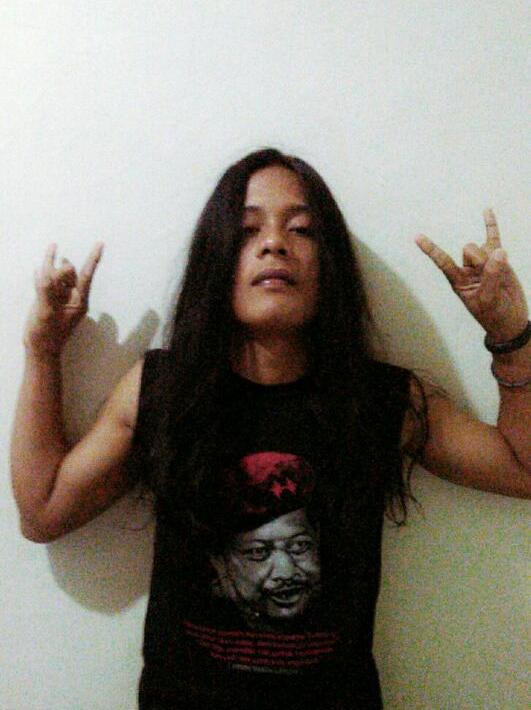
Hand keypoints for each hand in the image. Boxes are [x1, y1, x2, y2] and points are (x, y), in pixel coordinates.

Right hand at [24, 242, 103, 355]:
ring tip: (51, 251)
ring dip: (52, 267)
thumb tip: (51, 270)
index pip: (87, 274)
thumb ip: (48, 290)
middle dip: (61, 267)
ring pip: (59, 276)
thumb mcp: (46, 312)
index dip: (93, 258)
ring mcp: (62, 299)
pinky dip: (44, 275)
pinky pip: (50, 283)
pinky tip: (41, 267)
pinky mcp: (51, 301)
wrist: (39, 349)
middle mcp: (73, 298)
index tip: (101, 243)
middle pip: (70, 273)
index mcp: (79, 301)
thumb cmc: (46, 334)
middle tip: (53, 276)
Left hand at [415, 209, 527, 341]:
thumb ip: (492, 276)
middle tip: (490, 277)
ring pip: (481, 246)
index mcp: (458, 281)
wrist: (510, 319)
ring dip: (491, 256)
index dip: (430, 250)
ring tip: (500, 276)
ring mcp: (482, 263)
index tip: (416, 236)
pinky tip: (487, 210)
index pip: (442, 261)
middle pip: (468, 249)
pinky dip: (490, 224)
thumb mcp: (489, 299)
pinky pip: (493, 238)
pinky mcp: (497, 259)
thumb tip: (499, 251)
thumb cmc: (494, 314)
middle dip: (480, 259)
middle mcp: (467, 269)